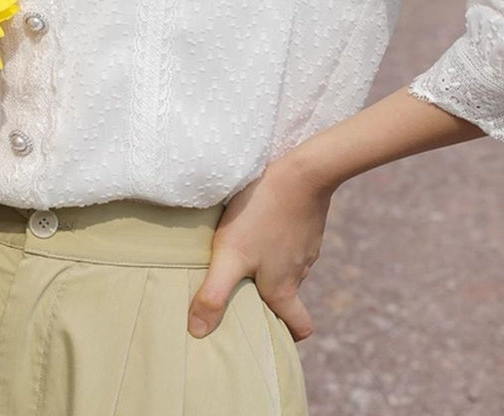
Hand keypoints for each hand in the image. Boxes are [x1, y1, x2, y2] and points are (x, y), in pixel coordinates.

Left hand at [187, 149, 336, 341]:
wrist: (302, 169)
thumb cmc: (261, 213)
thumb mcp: (230, 254)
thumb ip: (214, 294)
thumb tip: (197, 334)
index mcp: (284, 288)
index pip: (300, 327)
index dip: (286, 334)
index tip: (266, 330)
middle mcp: (299, 271)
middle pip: (288, 295)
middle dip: (268, 295)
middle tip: (242, 285)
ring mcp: (306, 245)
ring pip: (288, 265)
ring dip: (269, 262)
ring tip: (244, 247)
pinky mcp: (306, 220)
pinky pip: (291, 238)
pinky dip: (276, 236)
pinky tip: (258, 220)